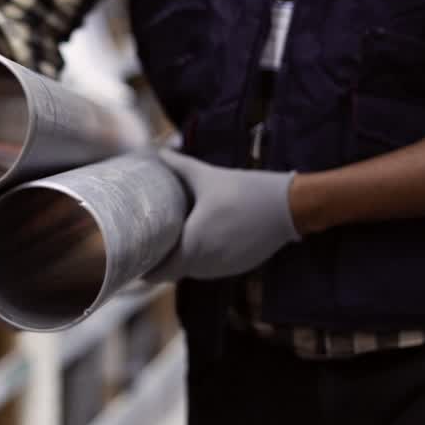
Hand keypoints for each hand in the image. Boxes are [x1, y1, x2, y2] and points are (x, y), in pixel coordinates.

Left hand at [146, 149, 300, 281]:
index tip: (135, 257)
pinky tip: (201, 242)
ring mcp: (223, 269)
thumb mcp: (209, 177)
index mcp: (193, 246)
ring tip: (171, 242)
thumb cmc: (245, 191)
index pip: (160, 272)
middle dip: (161, 261)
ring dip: (183, 260)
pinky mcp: (238, 267)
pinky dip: (203, 258)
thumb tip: (160, 151)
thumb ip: (180, 166)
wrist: (289, 207)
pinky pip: (211, 267)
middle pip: (174, 272)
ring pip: (193, 271)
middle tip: (149, 244)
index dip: (145, 268)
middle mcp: (206, 265)